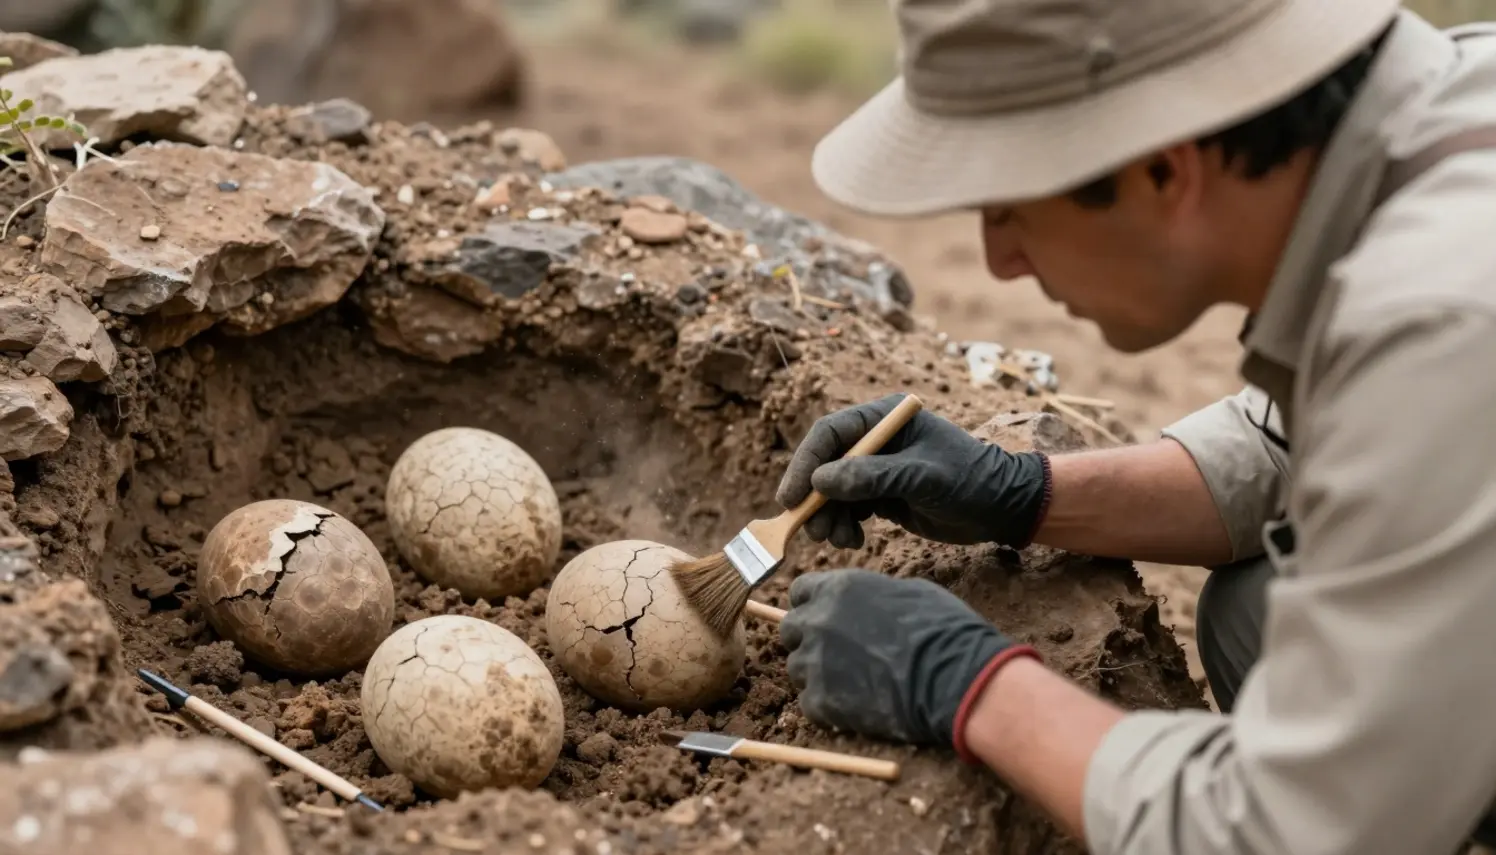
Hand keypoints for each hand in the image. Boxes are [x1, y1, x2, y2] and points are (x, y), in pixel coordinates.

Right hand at [775, 393, 1052, 547]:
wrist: (1002, 509)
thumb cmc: (970, 480)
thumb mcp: (922, 476)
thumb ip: (872, 477)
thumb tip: (820, 482)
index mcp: (885, 419)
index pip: (831, 433)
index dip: (806, 463)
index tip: (792, 497)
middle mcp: (876, 441)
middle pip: (825, 464)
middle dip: (814, 498)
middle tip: (812, 529)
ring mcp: (877, 469)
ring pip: (833, 492)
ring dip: (828, 517)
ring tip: (840, 540)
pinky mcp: (881, 495)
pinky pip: (848, 509)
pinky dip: (844, 526)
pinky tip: (855, 541)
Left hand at [779, 568, 1039, 754]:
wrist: (955, 678)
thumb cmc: (944, 629)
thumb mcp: (908, 592)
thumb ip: (870, 595)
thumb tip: (863, 603)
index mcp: (838, 588)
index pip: (799, 592)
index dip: (812, 605)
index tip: (825, 617)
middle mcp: (818, 621)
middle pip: (789, 630)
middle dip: (807, 639)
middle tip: (836, 654)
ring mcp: (816, 662)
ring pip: (797, 668)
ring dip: (817, 674)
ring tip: (853, 683)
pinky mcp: (821, 701)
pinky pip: (808, 703)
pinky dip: (827, 706)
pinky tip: (855, 706)